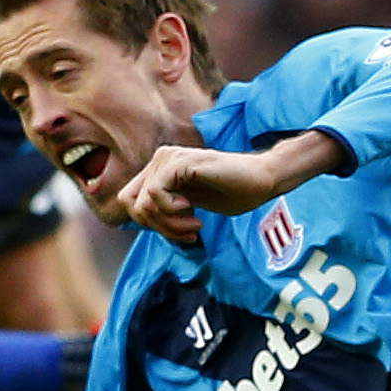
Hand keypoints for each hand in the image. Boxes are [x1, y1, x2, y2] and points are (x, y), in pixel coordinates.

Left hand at [114, 133, 343, 245]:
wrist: (261, 180)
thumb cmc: (232, 193)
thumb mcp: (188, 206)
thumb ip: (163, 209)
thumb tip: (137, 220)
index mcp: (159, 169)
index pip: (130, 203)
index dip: (151, 225)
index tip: (181, 233)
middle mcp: (160, 159)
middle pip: (131, 204)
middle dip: (157, 227)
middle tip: (188, 233)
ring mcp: (168, 157)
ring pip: (142, 203)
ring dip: (169, 224)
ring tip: (195, 225)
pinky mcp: (180, 161)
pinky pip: (155, 194)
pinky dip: (171, 212)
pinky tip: (193, 212)